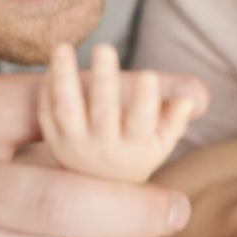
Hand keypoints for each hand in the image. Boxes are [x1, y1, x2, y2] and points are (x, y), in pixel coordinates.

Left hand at [39, 44, 197, 182]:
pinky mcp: (53, 140)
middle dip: (104, 79)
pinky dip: (49, 88)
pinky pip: (47, 112)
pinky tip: (54, 63)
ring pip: (67, 109)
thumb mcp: (161, 142)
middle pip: (102, 112)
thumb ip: (176, 119)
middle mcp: (103, 148)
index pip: (141, 122)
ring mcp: (74, 145)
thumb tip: (189, 98)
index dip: (145, 101)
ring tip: (62, 48)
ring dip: (63, 77)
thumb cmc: (138, 152)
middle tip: (104, 47)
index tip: (148, 75)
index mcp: (135, 147)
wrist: (100, 190)